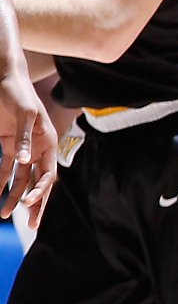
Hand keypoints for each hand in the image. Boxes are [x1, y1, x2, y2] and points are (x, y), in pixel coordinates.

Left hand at [0, 54, 55, 226]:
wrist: (5, 77)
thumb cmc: (18, 93)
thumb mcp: (24, 114)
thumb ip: (25, 138)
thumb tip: (25, 161)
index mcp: (47, 142)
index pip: (47, 173)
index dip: (40, 190)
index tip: (29, 203)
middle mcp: (37, 148)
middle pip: (38, 181)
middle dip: (35, 204)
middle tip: (32, 225)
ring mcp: (23, 147)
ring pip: (20, 178)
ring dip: (14, 196)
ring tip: (4, 214)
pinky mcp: (8, 143)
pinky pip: (5, 167)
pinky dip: (1, 181)